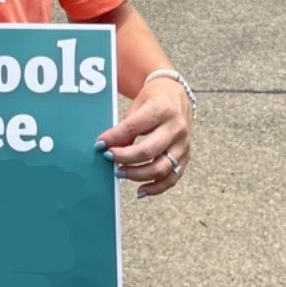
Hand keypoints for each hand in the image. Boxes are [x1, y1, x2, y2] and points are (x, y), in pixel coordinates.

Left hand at [98, 77, 191, 196]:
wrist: (177, 96)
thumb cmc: (154, 99)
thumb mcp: (138, 105)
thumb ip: (126, 127)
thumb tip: (110, 147)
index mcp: (162, 110)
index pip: (133, 128)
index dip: (114, 138)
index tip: (100, 145)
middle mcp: (176, 128)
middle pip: (148, 151)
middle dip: (125, 158)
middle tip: (109, 158)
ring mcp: (183, 144)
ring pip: (161, 168)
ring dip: (137, 175)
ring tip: (120, 172)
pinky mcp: (186, 157)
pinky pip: (172, 178)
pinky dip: (155, 188)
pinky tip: (140, 190)